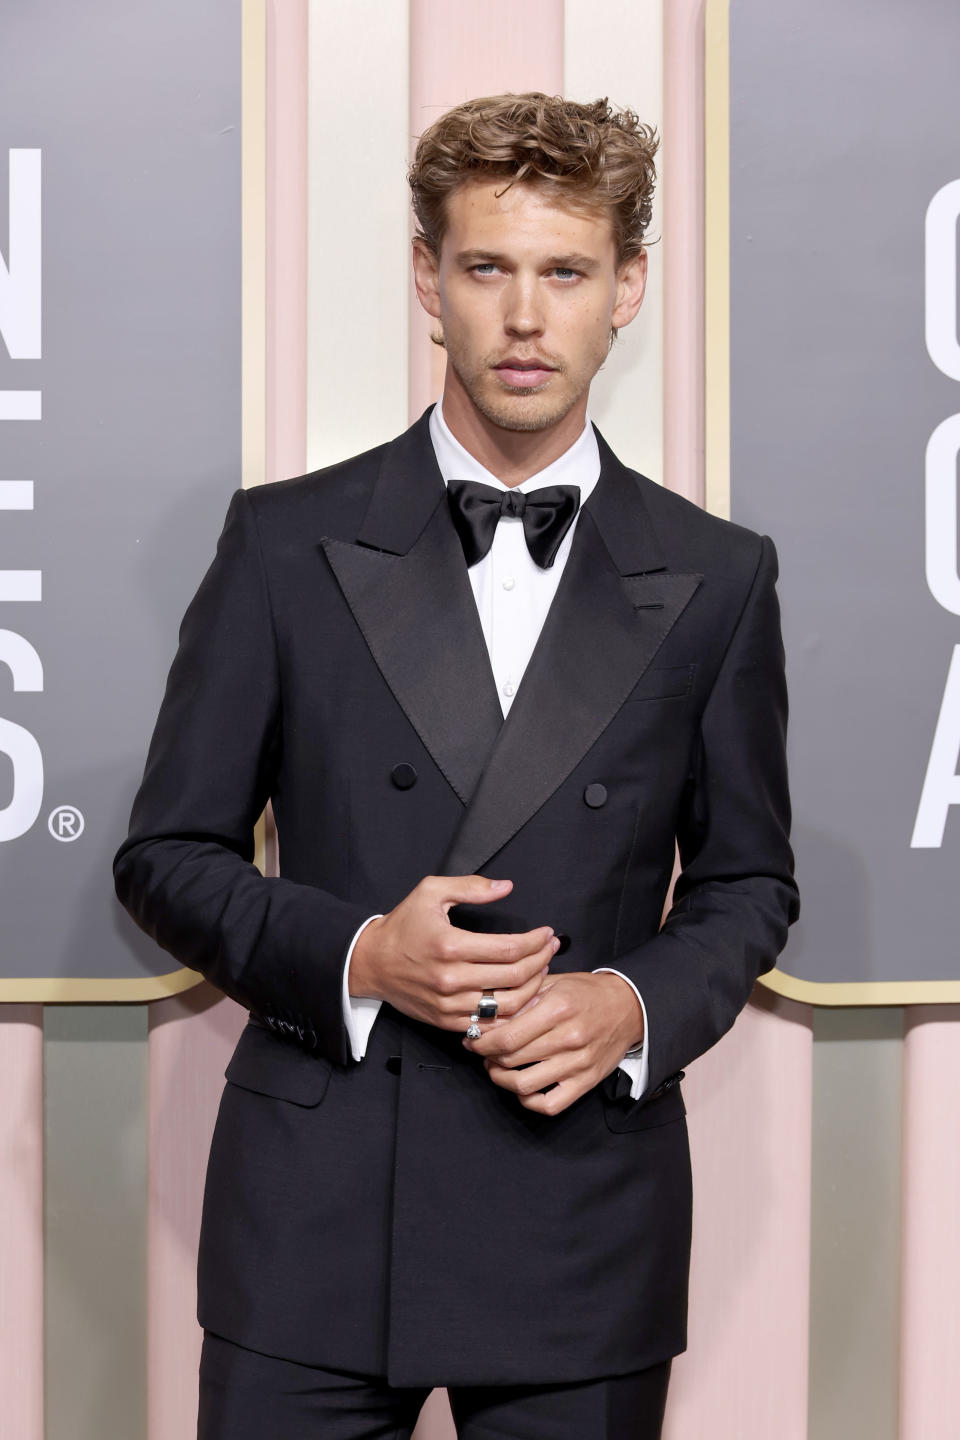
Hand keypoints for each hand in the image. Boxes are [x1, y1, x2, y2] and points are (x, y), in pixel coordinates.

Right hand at [349, 874, 558, 1031]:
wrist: (370, 962)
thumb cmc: (402, 925)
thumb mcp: (430, 892)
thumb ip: (471, 887)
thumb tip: (506, 887)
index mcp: (450, 945)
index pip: (509, 948)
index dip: (535, 941)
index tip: (547, 933)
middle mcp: (451, 978)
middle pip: (514, 977)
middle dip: (541, 961)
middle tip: (550, 949)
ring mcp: (449, 1004)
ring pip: (506, 1005)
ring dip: (533, 988)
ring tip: (541, 970)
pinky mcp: (446, 1021)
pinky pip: (489, 1024)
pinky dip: (511, 1014)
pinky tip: (523, 998)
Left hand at [463, 971, 643, 1115]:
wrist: (629, 1007)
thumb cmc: (587, 993)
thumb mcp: (553, 983)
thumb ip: (522, 999)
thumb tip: (488, 1017)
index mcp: (557, 1009)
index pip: (507, 1036)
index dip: (482, 1043)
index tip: (472, 1040)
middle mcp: (568, 1038)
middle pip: (512, 1059)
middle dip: (488, 1057)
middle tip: (482, 1052)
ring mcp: (578, 1064)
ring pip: (525, 1085)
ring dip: (502, 1079)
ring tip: (497, 1068)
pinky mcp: (586, 1082)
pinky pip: (550, 1104)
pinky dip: (529, 1101)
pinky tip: (522, 1087)